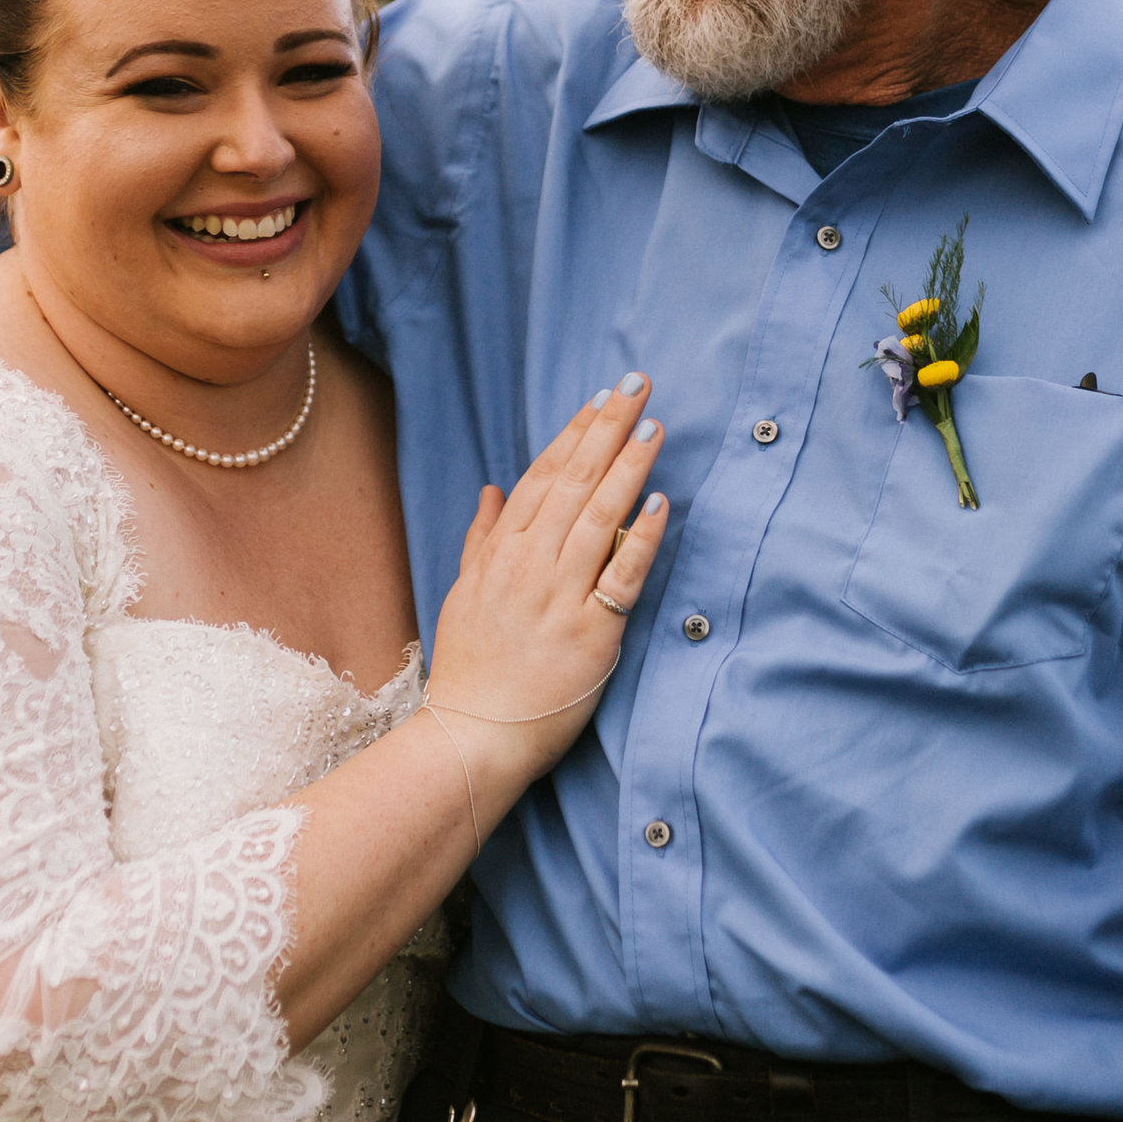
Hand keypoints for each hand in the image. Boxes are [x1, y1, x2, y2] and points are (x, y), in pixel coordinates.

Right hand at [426, 380, 668, 805]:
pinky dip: (640, 539)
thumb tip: (491, 490)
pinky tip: (659, 504)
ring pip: (598, 518)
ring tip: (653, 428)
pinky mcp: (590, 632)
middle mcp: (528, 566)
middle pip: (573, 484)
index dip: (574, 434)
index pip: (542, 478)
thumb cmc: (472, 667)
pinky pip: (621, 577)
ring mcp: (559, 597)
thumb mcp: (464, 593)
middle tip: (636, 386)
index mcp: (501, 554)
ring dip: (628, 469)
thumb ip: (481, 539)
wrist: (475, 735)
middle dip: (607, 430)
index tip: (600, 399)